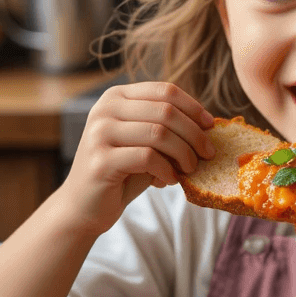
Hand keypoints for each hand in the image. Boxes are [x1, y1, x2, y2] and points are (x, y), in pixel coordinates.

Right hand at [58, 81, 214, 235]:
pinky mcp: (101, 160)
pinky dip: (166, 170)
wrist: (85, 206)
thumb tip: (208, 124)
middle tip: (207, 154)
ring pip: (159, 133)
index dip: (194, 107)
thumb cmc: (123, 173)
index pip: (165, 90)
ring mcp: (99, 133)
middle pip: (166, 111)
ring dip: (183, 154)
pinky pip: (148, 157)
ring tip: (189, 169)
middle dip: (194, 134)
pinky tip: (168, 180)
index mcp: (116, 96)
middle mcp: (105, 109)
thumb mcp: (147, 143)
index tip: (211, 126)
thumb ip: (168, 128)